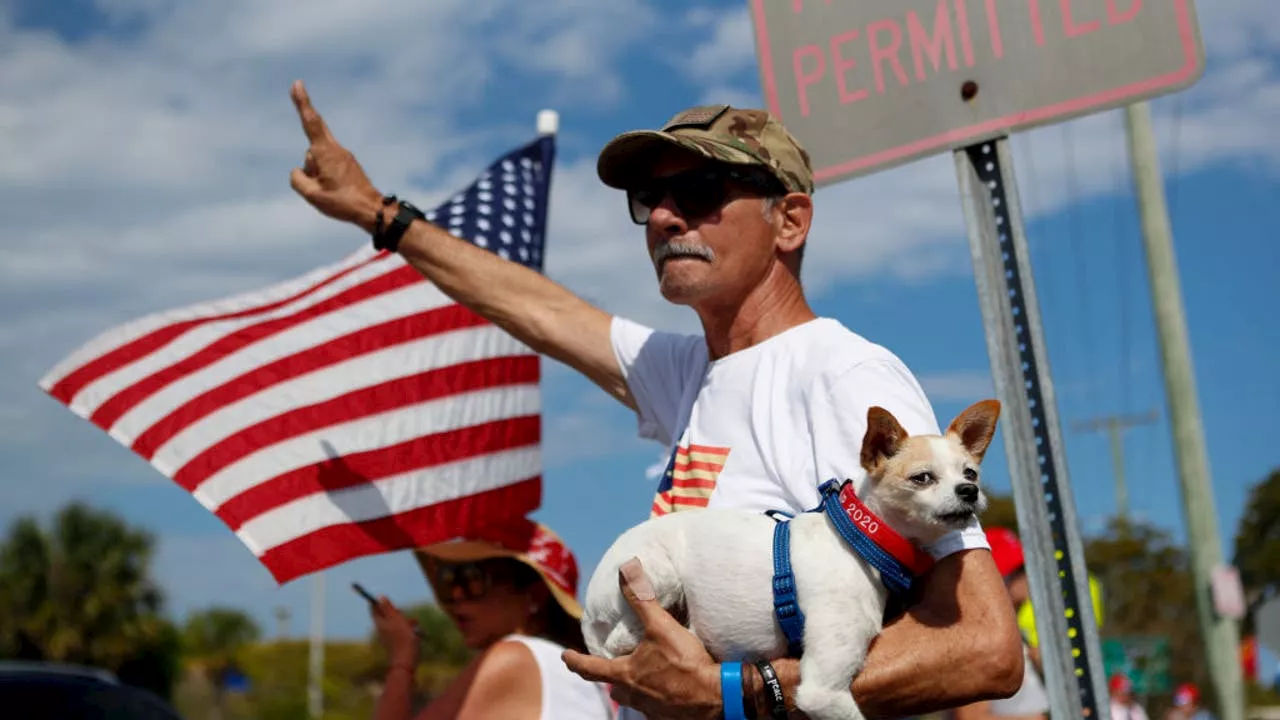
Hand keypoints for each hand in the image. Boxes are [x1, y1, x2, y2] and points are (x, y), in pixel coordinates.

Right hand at [288, 79, 383, 231]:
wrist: (372, 210)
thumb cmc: (343, 202)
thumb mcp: (312, 195)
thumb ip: (298, 179)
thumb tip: (300, 171)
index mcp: (326, 153)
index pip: (310, 123)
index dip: (302, 103)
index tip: (297, 84)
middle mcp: (335, 149)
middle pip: (315, 130)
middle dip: (306, 112)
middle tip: (297, 87)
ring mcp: (343, 156)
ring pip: (316, 158)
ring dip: (315, 172)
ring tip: (330, 191)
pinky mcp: (347, 164)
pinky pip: (326, 165)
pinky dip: (323, 175)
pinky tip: (334, 190)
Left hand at [371, 596, 420, 667]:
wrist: (406, 660)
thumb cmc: (402, 638)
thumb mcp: (397, 619)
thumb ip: (388, 608)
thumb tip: (380, 597)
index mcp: (380, 623)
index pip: (374, 609)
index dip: (380, 602)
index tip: (389, 601)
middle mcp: (382, 629)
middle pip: (385, 615)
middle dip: (395, 611)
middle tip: (402, 612)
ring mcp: (388, 636)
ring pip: (395, 622)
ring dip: (404, 620)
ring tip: (414, 622)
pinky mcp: (395, 642)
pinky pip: (400, 631)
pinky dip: (407, 628)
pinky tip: (415, 631)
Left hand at [561, 559, 721, 719]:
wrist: (714, 696)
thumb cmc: (683, 663)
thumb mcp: (660, 626)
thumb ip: (642, 599)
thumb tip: (626, 572)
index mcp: (625, 674)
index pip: (590, 668)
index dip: (575, 661)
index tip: (565, 656)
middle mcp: (633, 695)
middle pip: (613, 687)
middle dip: (607, 677)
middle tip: (606, 667)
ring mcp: (650, 708)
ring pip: (632, 698)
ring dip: (631, 686)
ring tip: (638, 675)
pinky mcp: (668, 715)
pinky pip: (653, 705)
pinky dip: (653, 694)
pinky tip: (664, 687)